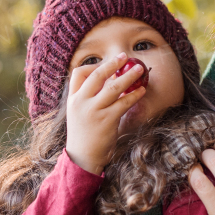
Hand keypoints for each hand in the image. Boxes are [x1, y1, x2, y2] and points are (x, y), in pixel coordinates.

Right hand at [64, 52, 146, 174]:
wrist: (83, 157)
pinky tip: (141, 91)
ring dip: (129, 76)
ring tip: (140, 70)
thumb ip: (89, 98)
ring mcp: (94, 111)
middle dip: (112, 64)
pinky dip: (134, 95)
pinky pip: (124, 103)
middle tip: (125, 57)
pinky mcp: (107, 120)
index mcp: (73, 99)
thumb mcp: (79, 113)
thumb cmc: (84, 134)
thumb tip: (110, 81)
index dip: (94, 66)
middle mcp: (81, 102)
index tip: (107, 65)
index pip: (79, 73)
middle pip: (97, 75)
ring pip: (113, 87)